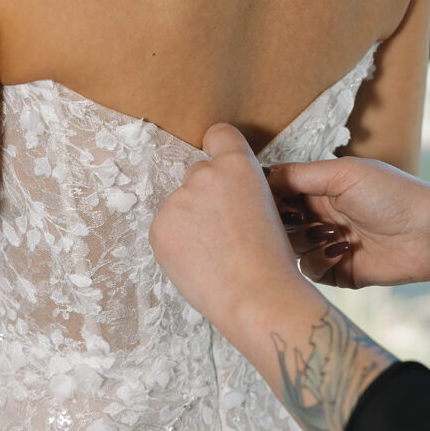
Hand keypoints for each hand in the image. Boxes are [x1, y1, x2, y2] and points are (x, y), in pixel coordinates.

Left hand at [150, 124, 310, 341]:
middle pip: (197, 174)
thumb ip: (240, 190)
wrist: (255, 296)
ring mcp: (177, 201)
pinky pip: (166, 228)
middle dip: (206, 196)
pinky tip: (199, 262)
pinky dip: (177, 242)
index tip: (219, 165)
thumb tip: (223, 196)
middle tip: (225, 229)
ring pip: (180, 204)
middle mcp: (204, 174)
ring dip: (190, 221)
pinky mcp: (159, 227)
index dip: (219, 148)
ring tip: (215, 252)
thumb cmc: (270, 260)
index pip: (219, 134)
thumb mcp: (268, 208)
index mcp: (237, 165)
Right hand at [268, 157, 429, 287]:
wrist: (427, 233)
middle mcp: (317, 216)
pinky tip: (341, 249)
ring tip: (329, 232)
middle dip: (282, 222)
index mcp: (318, 188)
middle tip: (297, 219)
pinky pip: (307, 270)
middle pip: (277, 222)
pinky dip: (319, 259)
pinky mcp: (334, 270)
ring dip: (304, 240)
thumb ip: (297, 174)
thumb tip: (261, 175)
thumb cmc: (391, 195)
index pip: (276, 192)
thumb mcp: (341, 173)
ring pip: (288, 248)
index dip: (266, 196)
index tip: (261, 199)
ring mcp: (324, 244)